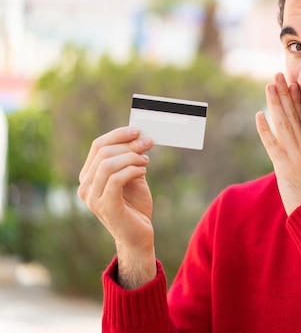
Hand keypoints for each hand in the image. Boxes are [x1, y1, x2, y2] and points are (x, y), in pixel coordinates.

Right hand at [77, 126, 155, 287]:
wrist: (139, 236)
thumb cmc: (136, 206)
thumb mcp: (133, 177)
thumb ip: (131, 159)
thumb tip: (138, 136)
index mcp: (89, 177)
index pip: (97, 146)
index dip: (118, 134)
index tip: (137, 130)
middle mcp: (85, 187)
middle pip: (103, 152)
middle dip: (128, 144)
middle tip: (148, 143)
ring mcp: (93, 199)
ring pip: (107, 164)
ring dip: (131, 157)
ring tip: (146, 159)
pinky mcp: (106, 207)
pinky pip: (116, 179)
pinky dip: (132, 170)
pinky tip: (143, 170)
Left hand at [256, 73, 300, 214]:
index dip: (296, 101)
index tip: (291, 84)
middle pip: (293, 116)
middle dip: (285, 94)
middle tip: (278, 75)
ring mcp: (295, 157)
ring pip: (284, 124)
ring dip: (276, 103)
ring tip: (269, 85)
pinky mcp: (285, 167)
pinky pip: (274, 145)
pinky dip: (266, 130)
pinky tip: (259, 115)